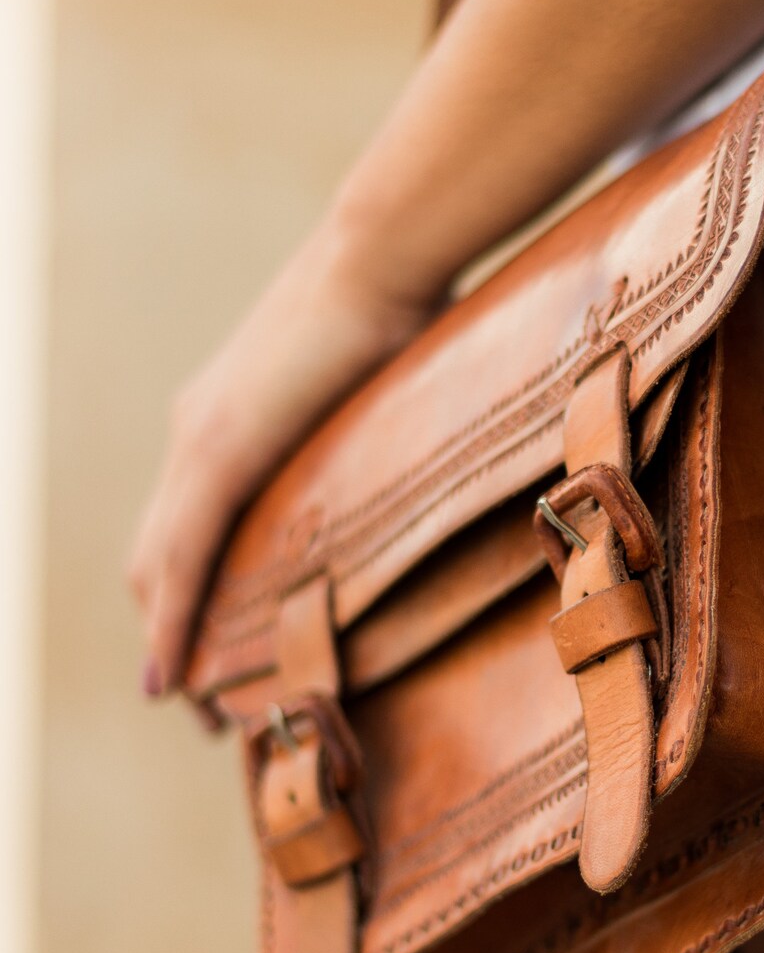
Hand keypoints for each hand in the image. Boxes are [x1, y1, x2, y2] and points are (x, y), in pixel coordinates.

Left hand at [129, 223, 433, 696]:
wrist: (388, 252)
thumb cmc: (403, 307)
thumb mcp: (376, 396)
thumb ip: (368, 445)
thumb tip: (417, 482)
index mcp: (229, 416)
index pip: (188, 522)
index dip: (187, 587)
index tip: (205, 647)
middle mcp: (197, 428)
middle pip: (156, 551)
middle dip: (169, 625)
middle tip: (193, 695)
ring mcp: (201, 438)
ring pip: (156, 563)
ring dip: (167, 634)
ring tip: (185, 700)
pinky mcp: (220, 450)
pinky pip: (179, 556)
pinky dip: (171, 619)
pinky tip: (172, 670)